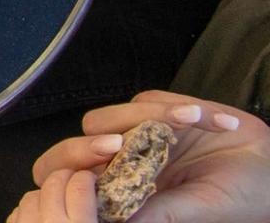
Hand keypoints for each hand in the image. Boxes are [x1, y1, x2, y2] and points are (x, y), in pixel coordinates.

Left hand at [26, 90, 269, 222]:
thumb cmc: (239, 199)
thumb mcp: (197, 209)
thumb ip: (157, 213)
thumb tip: (111, 219)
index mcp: (123, 193)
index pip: (74, 180)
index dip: (76, 170)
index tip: (107, 161)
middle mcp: (120, 165)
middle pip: (76, 144)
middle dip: (92, 142)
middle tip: (121, 142)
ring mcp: (134, 134)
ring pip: (105, 119)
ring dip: (147, 117)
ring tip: (192, 121)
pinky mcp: (156, 109)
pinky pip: (147, 101)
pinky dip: (175, 108)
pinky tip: (208, 120)